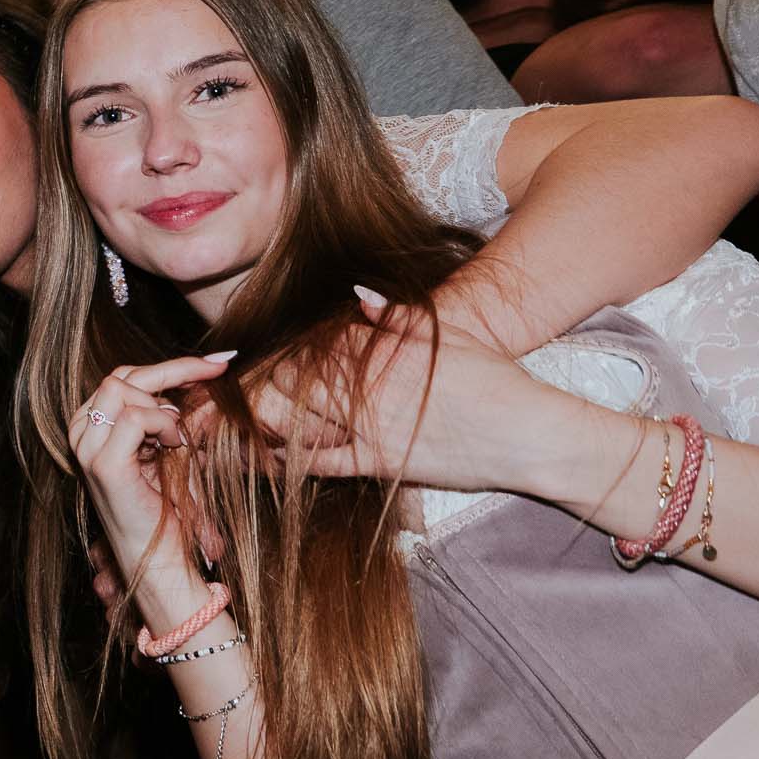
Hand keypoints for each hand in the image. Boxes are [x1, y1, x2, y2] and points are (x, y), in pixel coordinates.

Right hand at [66, 355, 228, 617]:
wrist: (160, 562)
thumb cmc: (169, 511)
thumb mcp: (174, 453)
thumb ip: (178, 417)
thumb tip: (207, 378)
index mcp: (91, 427)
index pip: (125, 377)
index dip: (173, 365)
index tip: (220, 361)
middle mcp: (81, 433)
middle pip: (122, 375)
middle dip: (176, 370)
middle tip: (219, 371)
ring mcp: (87, 448)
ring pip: (124, 389)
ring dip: (166, 408)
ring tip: (181, 441)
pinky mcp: (103, 464)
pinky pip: (137, 417)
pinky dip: (165, 425)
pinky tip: (176, 448)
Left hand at [257, 289, 558, 493]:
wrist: (530, 434)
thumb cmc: (495, 381)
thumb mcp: (449, 337)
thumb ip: (398, 317)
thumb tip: (357, 296)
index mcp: (382, 349)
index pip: (314, 342)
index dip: (280, 349)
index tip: (256, 357)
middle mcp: (369, 384)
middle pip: (290, 377)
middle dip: (258, 382)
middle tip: (228, 389)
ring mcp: (370, 425)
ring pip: (295, 416)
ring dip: (259, 417)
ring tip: (228, 419)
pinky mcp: (379, 462)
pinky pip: (319, 462)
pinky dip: (285, 459)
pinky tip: (258, 457)